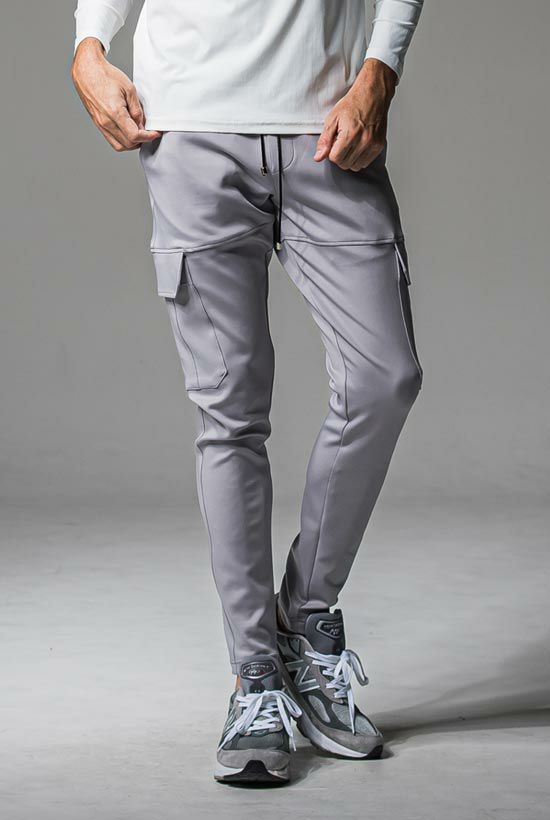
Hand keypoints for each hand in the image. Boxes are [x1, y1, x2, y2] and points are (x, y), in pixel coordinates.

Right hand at [71, 37, 160, 151]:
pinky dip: (123, 141)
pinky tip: (128, 131)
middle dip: (141, 140)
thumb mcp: (129, 89)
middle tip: (149, 131)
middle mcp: (105, 122)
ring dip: (132, 143)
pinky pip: (112, 140)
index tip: (155, 133)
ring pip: (120, 146)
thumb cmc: (106, 76)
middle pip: (128, 144)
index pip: (134, 135)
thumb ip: (137, 110)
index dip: (148, 137)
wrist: (87, 71)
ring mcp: (100, 124)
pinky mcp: (98, 124)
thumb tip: (142, 125)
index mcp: (114, 112)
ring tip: (139, 132)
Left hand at [314, 58, 396, 170]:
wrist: (373, 94)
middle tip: (342, 141)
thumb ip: (324, 140)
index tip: (334, 142)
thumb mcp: (333, 118)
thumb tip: (318, 157)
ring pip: (355, 166)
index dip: (331, 152)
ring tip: (350, 143)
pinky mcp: (379, 146)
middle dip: (340, 155)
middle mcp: (363, 141)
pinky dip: (359, 158)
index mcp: (350, 134)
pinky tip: (358, 145)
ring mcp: (373, 144)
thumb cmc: (353, 104)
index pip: (335, 158)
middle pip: (345, 164)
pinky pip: (365, 163)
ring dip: (350, 158)